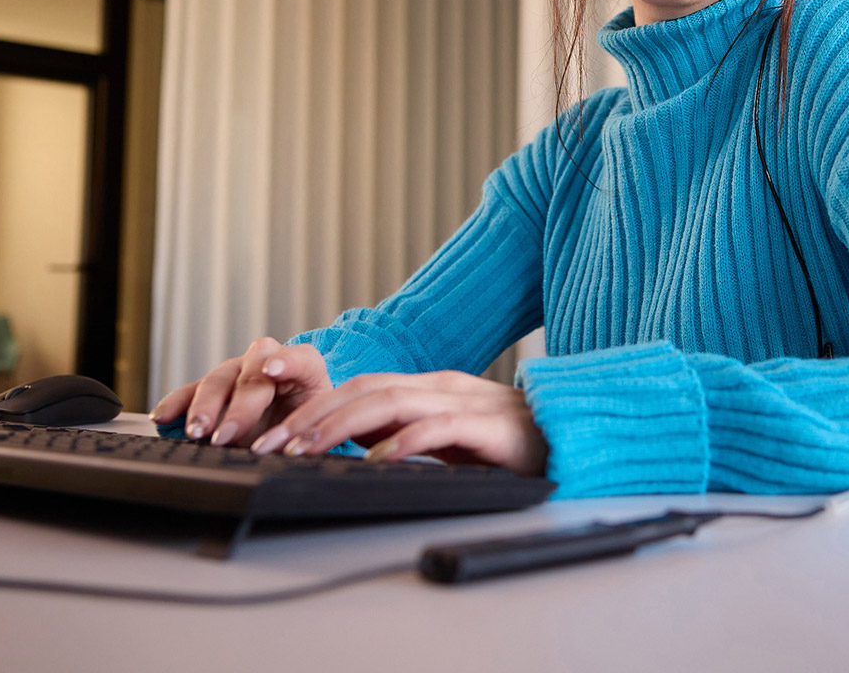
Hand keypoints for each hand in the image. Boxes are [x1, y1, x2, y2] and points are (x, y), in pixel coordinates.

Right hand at [148, 338, 331, 447]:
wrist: (296, 419)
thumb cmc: (309, 421)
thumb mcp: (316, 429)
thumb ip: (304, 437)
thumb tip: (287, 454)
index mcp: (305, 369)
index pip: (299, 358)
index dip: (286, 362)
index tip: (272, 372)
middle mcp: (268, 363)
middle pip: (251, 375)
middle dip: (237, 407)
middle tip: (225, 435)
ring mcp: (238, 372)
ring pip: (218, 380)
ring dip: (205, 407)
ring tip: (197, 432)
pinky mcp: (215, 387)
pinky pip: (192, 391)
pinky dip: (176, 404)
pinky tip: (162, 418)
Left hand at [253, 370, 548, 476]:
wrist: (575, 438)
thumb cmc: (509, 446)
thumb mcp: (446, 439)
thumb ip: (405, 434)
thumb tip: (354, 444)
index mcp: (428, 388)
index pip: (360, 388)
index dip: (314, 407)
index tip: (275, 434)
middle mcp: (441, 387)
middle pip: (365, 390)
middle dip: (313, 415)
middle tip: (273, 442)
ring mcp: (465, 403)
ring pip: (391, 403)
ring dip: (342, 425)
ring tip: (307, 447)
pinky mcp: (488, 427)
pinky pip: (438, 429)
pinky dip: (404, 443)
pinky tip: (378, 460)